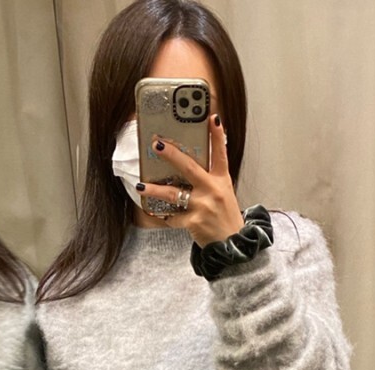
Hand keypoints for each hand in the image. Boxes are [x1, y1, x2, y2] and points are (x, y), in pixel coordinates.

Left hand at [138, 114, 243, 246]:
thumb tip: (188, 167)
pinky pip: (173, 216)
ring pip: (173, 193)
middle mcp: (213, 190)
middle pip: (189, 167)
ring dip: (155, 189)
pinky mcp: (194, 222)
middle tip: (156, 144)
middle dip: (171, 154)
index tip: (211, 118)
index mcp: (222, 181)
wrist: (233, 245)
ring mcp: (203, 206)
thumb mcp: (224, 195)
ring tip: (141, 185)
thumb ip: (210, 180)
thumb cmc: (225, 218)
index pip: (220, 154)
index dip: (217, 135)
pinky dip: (166, 216)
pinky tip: (159, 214)